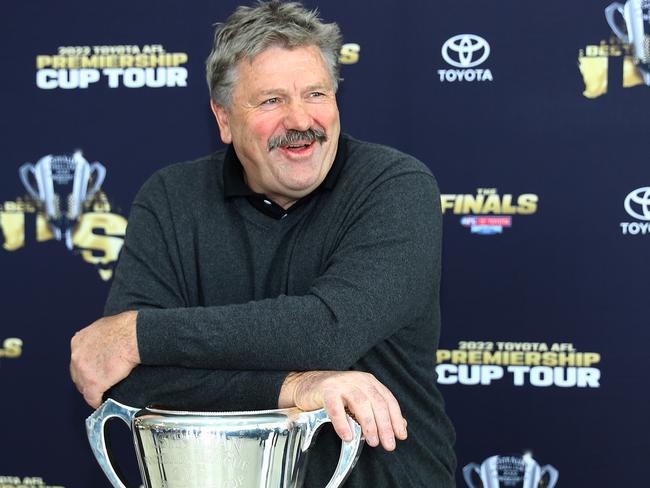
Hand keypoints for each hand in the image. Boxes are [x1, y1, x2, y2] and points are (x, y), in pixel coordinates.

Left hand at [70, 311, 139, 407]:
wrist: (133, 336)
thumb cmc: (126, 328)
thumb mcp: (104, 325)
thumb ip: (98, 336)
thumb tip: (103, 341)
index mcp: (79, 341)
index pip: (78, 359)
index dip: (87, 366)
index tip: (94, 370)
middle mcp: (76, 356)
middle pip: (78, 374)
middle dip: (86, 379)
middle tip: (99, 381)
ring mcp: (83, 371)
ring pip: (84, 387)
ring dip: (92, 390)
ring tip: (102, 392)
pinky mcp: (94, 383)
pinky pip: (92, 397)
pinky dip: (97, 401)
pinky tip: (102, 402)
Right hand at [279, 371, 406, 450]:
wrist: (306, 385)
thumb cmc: (335, 396)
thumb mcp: (360, 401)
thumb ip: (378, 411)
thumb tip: (401, 426)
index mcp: (369, 382)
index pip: (388, 400)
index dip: (396, 418)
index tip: (401, 436)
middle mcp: (358, 380)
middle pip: (377, 403)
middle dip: (385, 425)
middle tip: (388, 444)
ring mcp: (342, 383)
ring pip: (361, 403)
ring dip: (368, 425)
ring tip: (372, 442)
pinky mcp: (326, 389)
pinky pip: (336, 408)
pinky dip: (342, 423)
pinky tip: (347, 436)